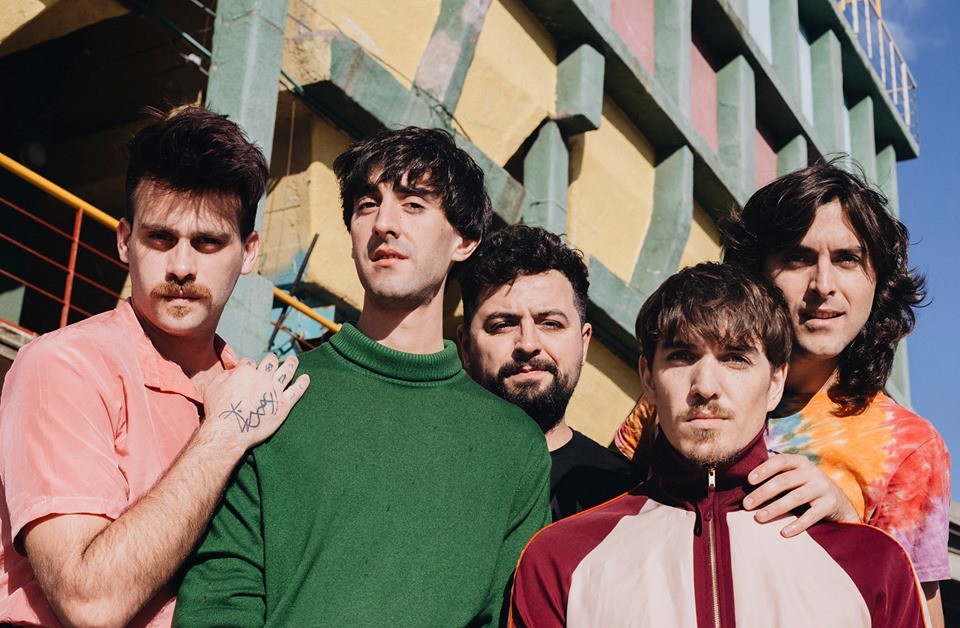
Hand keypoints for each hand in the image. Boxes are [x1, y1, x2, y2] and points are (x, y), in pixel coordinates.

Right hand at [201, 353, 308, 453]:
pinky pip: (297, 391)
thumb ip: (223, 376)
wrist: (229, 432)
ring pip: (286, 371)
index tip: (248, 369)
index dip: (248, 365)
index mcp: (245, 372)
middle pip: (270, 362)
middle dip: (271, 360)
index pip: (249, 362)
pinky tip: (306, 378)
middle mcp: (262, 377)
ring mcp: (275, 390)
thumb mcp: (212, 388)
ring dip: (291, 364)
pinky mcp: (283, 405)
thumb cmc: (218, 411)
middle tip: (273, 360)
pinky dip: (302, 383)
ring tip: (294, 360)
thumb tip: (231, 373)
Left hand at [743, 453, 858, 537]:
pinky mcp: (829, 505)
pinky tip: (784, 532)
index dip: (764, 469)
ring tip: (759, 517)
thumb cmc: (805, 487)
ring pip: (796, 497)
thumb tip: (745, 485)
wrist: (838, 501)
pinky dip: (797, 525)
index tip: (749, 481)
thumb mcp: (794, 476)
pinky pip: (812, 516)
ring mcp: (822, 488)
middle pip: (784, 481)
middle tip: (746, 505)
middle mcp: (812, 472)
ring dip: (775, 508)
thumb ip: (776, 476)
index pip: (780, 460)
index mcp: (800, 462)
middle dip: (763, 493)